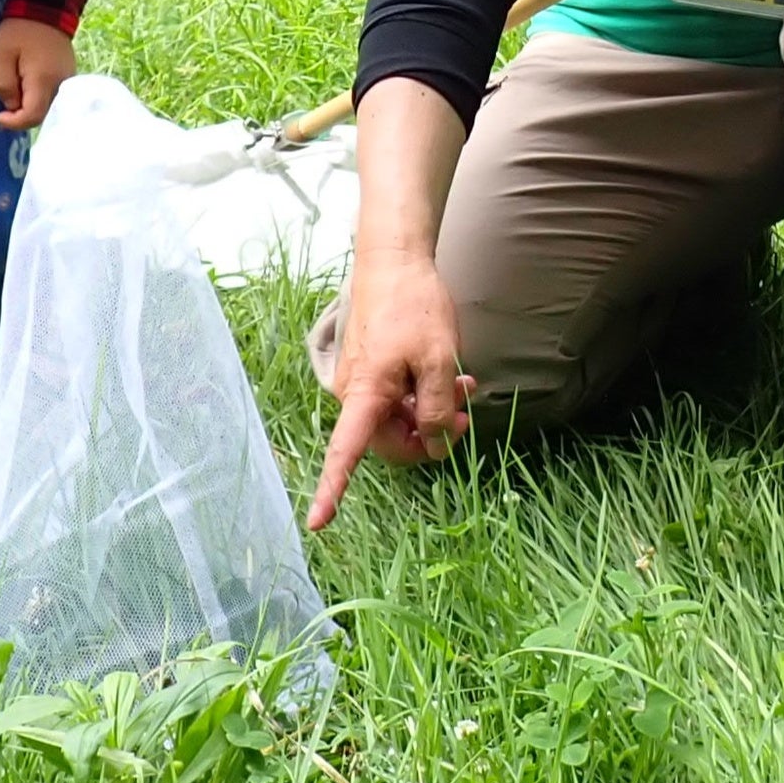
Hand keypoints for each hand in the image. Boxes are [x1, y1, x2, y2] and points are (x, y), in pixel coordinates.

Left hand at [0, 16, 74, 128]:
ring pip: (49, 107)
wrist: (44, 7)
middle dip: (21, 118)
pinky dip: (38, 99)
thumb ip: (4, 85)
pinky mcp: (68, 74)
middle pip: (42, 115)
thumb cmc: (19, 30)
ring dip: (30, 109)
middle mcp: (60, 84)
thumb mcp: (1, 55)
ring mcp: (67, 79)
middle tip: (3, 112)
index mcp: (43, 80)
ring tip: (12, 101)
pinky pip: (53, 95)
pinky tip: (26, 91)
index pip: (32, 116)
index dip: (14, 123)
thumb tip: (11, 107)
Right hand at [306, 247, 475, 529]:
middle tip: (466, 416)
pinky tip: (453, 379)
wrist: (394, 258)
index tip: (318, 523)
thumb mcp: (437, 360)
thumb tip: (435, 447)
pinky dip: (424, 394)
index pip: (344, 452)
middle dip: (427, 435)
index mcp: (365, 394)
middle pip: (389, 439)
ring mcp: (363, 381)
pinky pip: (397, 397)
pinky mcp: (372, 368)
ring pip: (398, 417)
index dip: (331, 490)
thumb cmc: (414, 305)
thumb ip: (438, 409)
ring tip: (465, 387)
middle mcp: (356, 393)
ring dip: (432, 411)